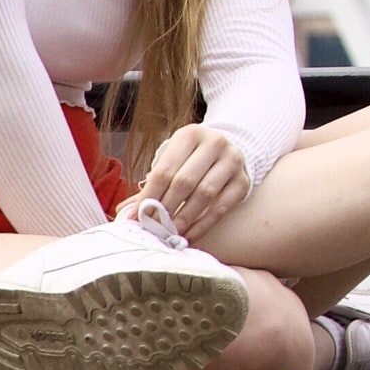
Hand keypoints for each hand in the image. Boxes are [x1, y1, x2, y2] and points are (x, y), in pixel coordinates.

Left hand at [132, 123, 254, 239]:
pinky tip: (189, 234)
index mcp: (190, 135)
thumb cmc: (191, 159)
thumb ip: (152, 185)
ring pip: (205, 194)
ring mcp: (233, 161)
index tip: (137, 217)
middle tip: (152, 228)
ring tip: (169, 233)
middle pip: (184, 181)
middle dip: (165, 208)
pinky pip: (222, 207)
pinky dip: (203, 224)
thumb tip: (126, 213)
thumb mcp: (172, 160)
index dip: (149, 196)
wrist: (226, 151)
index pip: (165, 170)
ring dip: (183, 218)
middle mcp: (215, 143)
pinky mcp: (243, 180)